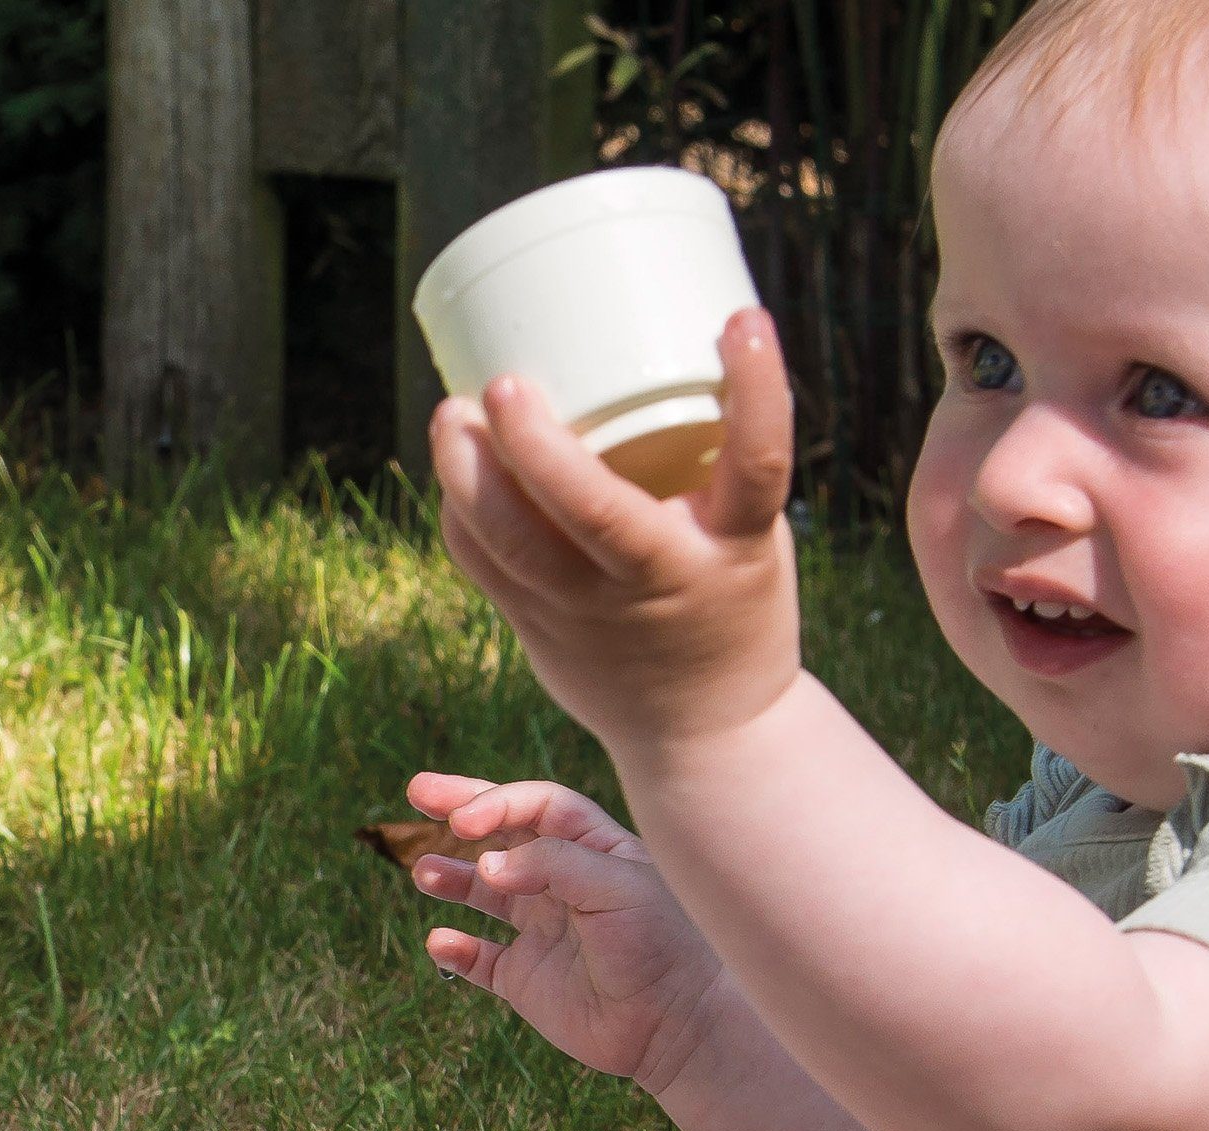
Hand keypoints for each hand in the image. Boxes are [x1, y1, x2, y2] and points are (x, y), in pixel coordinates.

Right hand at [409, 771, 723, 1090]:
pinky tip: (440, 941)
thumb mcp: (616, 886)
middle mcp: (564, 884)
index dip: (498, 801)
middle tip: (418, 790)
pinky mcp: (527, 980)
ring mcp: (543, 931)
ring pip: (484, 892)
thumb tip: (486, 864)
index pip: (538, 807)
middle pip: (503, 836)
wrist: (677, 1024)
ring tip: (424, 873)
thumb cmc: (661, 944)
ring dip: (452, 877)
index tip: (464, 819)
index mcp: (594, 850)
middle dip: (461, 811)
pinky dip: (455, 950)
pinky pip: (479, 959)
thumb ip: (551, 864)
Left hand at [431, 309, 803, 757]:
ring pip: (512, 547)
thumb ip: (702, 462)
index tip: (742, 322)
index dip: (757, 389)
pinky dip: (460, 515)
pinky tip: (454, 470)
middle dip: (535, 444)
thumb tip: (634, 346)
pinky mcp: (542, 633)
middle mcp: (658, 580)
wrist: (705, 730)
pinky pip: (484, 568)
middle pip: (593, 512)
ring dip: (467, 477)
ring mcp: (591, 614)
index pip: (757, 462)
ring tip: (452, 414)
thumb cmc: (728, 599)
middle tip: (505, 383)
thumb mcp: (747, 534)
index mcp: (731, 546)